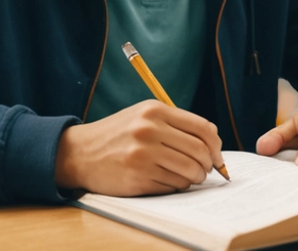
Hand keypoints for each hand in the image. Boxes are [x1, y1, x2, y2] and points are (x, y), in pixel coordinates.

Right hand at [55, 100, 224, 195]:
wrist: (81, 152)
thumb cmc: (117, 134)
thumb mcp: (142, 116)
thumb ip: (174, 123)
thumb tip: (212, 141)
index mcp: (154, 110)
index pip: (202, 128)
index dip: (215, 145)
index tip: (216, 155)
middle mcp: (149, 130)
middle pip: (199, 151)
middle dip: (208, 165)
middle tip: (206, 170)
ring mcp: (143, 154)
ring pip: (189, 171)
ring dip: (195, 178)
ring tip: (189, 177)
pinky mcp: (138, 177)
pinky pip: (173, 185)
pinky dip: (177, 186)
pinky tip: (169, 181)